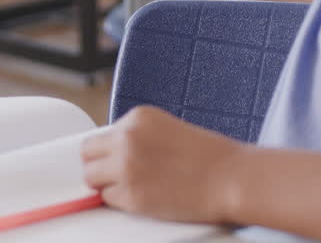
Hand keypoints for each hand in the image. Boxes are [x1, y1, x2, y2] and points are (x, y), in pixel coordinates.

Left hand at [81, 106, 245, 223]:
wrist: (233, 178)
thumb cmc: (211, 157)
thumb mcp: (169, 130)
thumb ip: (139, 137)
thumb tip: (113, 154)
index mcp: (138, 117)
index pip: (101, 135)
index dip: (111, 151)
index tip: (121, 160)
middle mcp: (127, 138)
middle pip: (87, 155)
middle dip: (101, 166)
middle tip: (120, 176)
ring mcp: (126, 167)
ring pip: (91, 179)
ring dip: (108, 185)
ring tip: (135, 187)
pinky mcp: (131, 196)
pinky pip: (108, 200)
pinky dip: (122, 202)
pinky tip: (146, 197)